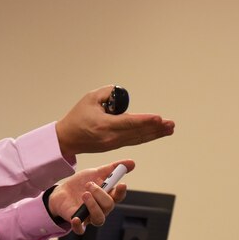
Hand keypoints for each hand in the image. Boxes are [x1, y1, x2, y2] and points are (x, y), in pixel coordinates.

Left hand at [48, 160, 133, 233]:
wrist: (62, 191)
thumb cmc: (81, 184)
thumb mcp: (96, 172)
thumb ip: (112, 168)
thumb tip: (132, 162)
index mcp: (107, 196)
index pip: (118, 196)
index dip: (121, 192)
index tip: (121, 184)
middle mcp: (101, 208)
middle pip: (109, 206)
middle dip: (100, 194)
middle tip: (89, 184)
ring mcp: (90, 216)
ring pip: (99, 219)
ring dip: (93, 206)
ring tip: (84, 194)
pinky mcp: (78, 222)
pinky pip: (81, 230)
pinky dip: (79, 225)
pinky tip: (76, 218)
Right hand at [55, 85, 174, 160]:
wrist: (67, 139)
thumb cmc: (78, 117)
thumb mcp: (90, 98)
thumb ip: (109, 93)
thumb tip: (123, 95)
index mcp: (104, 125)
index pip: (129, 123)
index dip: (145, 120)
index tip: (159, 118)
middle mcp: (111, 137)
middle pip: (138, 133)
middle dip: (156, 128)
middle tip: (171, 124)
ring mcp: (113, 144)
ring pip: (138, 138)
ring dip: (155, 134)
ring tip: (169, 129)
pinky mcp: (114, 146)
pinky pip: (134, 140)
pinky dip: (146, 136)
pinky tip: (156, 133)